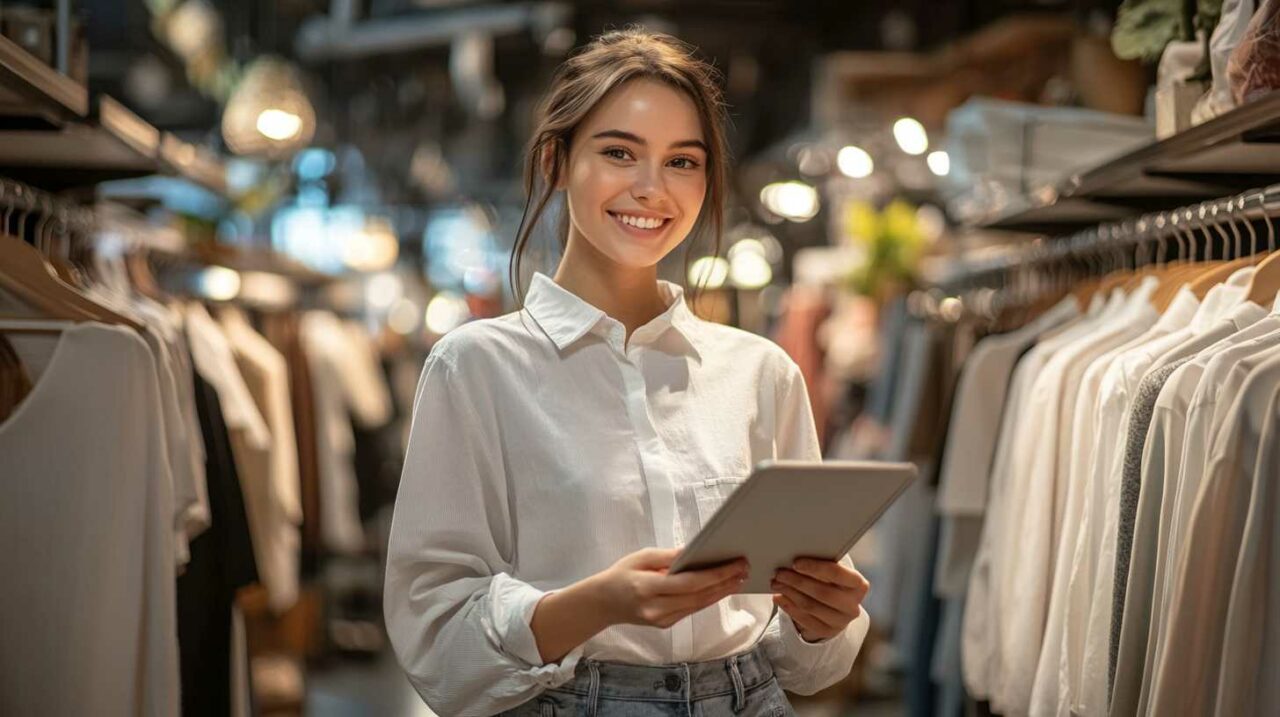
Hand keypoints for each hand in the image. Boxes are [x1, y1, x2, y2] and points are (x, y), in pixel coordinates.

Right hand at [594, 548, 748, 628]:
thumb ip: (668, 556)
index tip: (735, 563)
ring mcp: (661, 620)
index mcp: (647, 588)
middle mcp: (656, 608)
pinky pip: (692, 610)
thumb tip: (696, 550)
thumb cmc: (621, 574)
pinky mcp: (666, 625)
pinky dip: (708, 598)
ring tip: (739, 578)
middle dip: (725, 582)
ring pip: (699, 605)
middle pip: (699, 596)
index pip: (689, 583)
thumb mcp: (641, 557)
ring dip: (721, 592)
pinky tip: (721, 588)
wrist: (603, 603)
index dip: (716, 574)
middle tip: (744, 569)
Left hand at [770, 558, 868, 641]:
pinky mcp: (826, 632)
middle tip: (779, 572)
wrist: (835, 609)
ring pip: (810, 606)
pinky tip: (778, 597)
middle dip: (798, 581)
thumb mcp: (832, 573)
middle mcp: (852, 605)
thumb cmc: (831, 582)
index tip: (796, 562)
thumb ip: (821, 565)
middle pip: (822, 592)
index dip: (815, 567)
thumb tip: (794, 557)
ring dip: (790, 593)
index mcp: (858, 585)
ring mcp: (841, 622)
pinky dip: (788, 607)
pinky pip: (804, 620)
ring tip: (776, 583)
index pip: (837, 574)